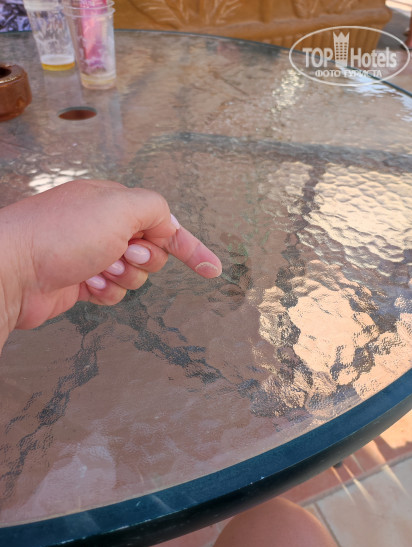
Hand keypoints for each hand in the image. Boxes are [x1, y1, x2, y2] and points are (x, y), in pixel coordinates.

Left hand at [0, 180, 221, 346]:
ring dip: (123, 277)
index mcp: (115, 203)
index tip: (211, 269)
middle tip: (122, 254)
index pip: (164, 222)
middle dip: (143, 259)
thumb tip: (166, 224)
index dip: (191, 246)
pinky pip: (114, 292)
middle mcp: (105, 227)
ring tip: (98, 269)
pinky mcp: (83, 281)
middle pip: (152, 253)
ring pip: (134, 276)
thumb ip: (154, 209)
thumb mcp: (119, 207)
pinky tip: (87, 284)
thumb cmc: (62, 234)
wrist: (14, 269)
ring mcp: (93, 255)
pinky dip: (106, 291)